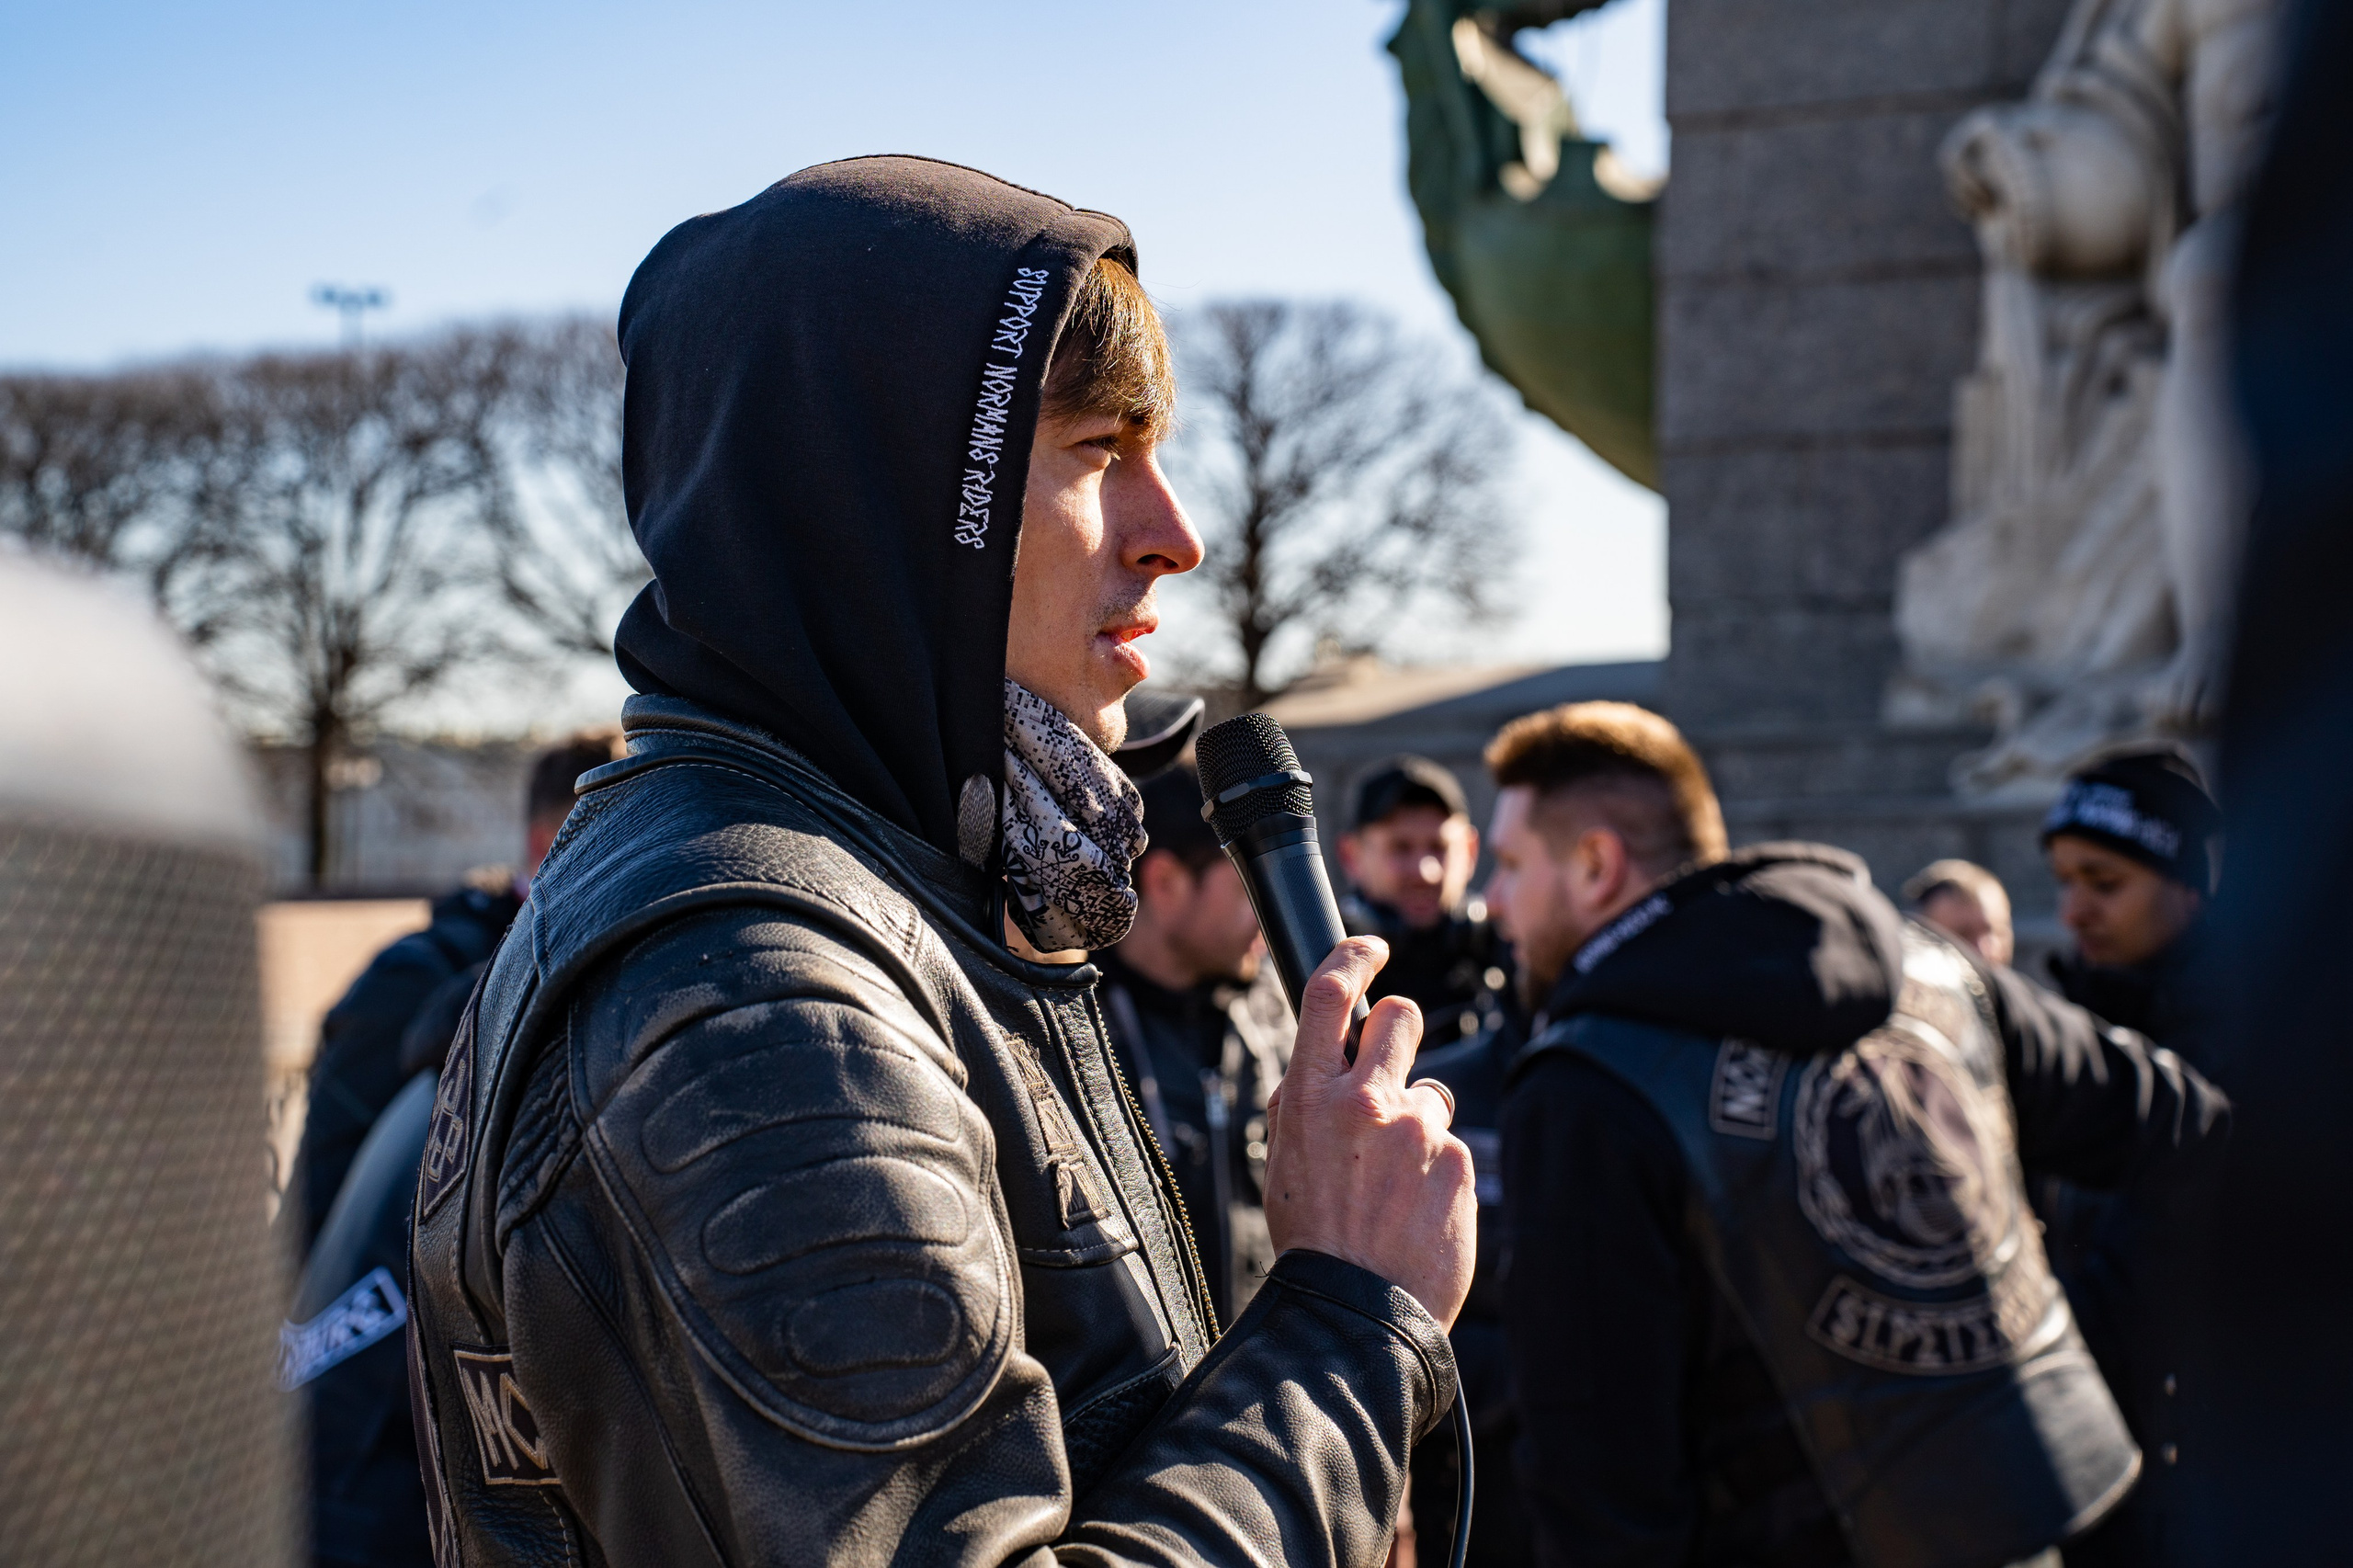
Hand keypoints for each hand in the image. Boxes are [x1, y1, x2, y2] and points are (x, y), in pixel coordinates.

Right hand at [1262, 936, 1475, 1328]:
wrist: (1355, 1314)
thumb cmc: (1312, 1238)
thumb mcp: (1283, 1159)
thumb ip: (1302, 1102)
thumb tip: (1325, 1059)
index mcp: (1309, 1097)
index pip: (1330, 995)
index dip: (1354, 957)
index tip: (1372, 949)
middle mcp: (1364, 1102)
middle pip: (1401, 1018)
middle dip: (1401, 1029)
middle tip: (1392, 1066)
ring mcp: (1416, 1131)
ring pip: (1431, 1094)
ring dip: (1417, 1123)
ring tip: (1395, 1181)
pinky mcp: (1457, 1163)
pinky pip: (1450, 1146)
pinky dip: (1437, 1170)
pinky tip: (1416, 1209)